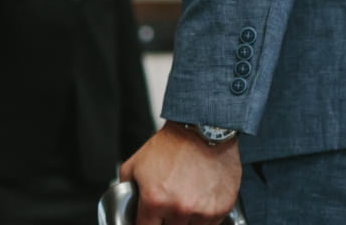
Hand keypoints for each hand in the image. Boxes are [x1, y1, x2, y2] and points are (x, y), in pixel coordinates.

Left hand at [119, 123, 241, 224]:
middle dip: (166, 221)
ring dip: (186, 220)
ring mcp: (202, 211)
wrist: (202, 130)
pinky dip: (204, 216)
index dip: (144, 224)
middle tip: (168, 205)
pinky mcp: (221, 208)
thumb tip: (125, 205)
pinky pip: (210, 224)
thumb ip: (126, 189)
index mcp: (155, 200)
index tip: (148, 220)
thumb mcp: (135, 164)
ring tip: (185, 199)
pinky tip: (200, 198)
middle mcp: (179, 209)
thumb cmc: (171, 145)